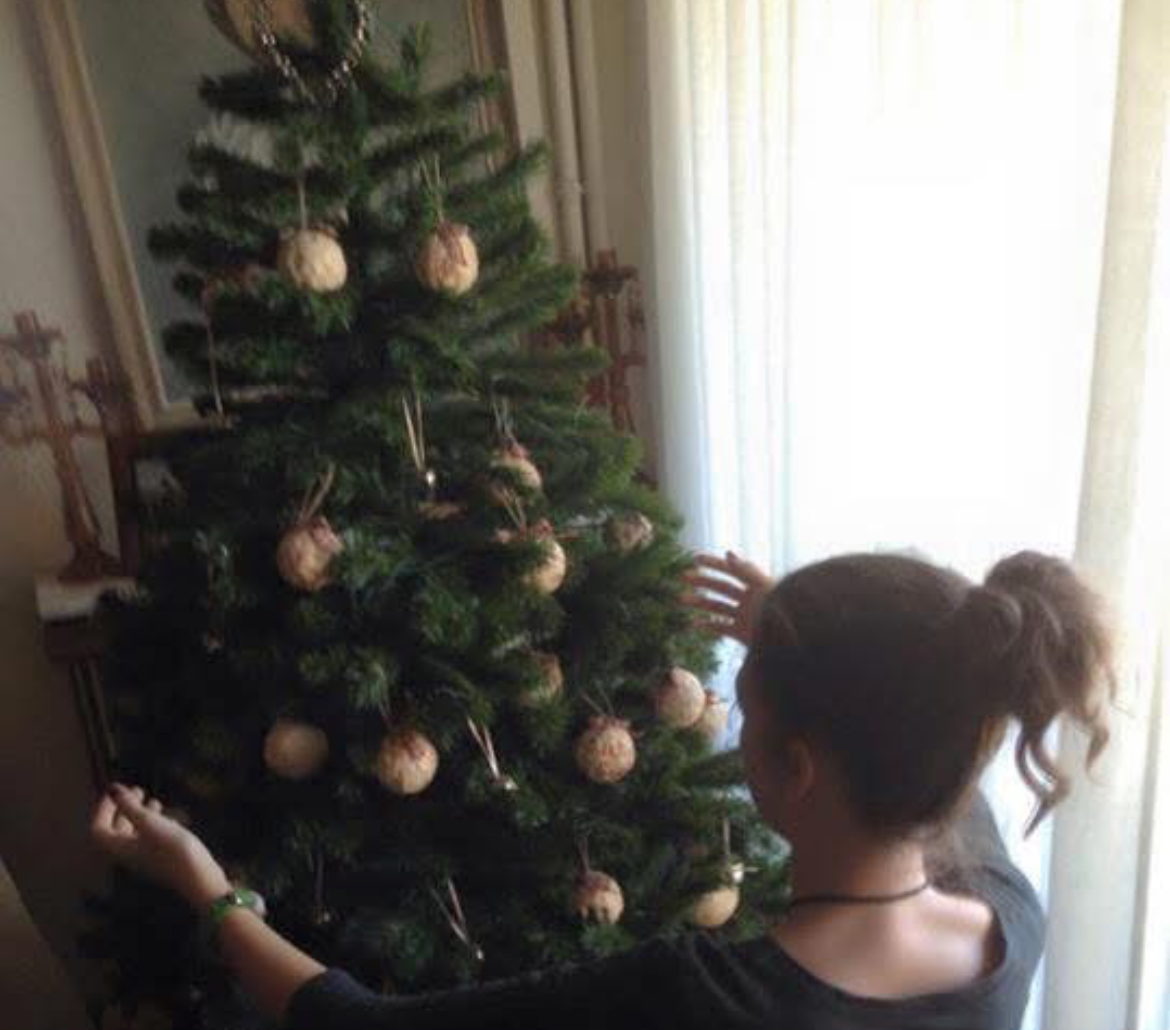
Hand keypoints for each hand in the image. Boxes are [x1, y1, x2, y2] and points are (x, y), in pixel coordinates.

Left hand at [90, 783, 230, 909]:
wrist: (198, 878)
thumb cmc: (171, 849)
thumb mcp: (150, 823)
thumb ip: (130, 806)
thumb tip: (112, 788)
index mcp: (120, 848)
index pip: (99, 829)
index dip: (103, 809)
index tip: (116, 790)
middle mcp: (129, 854)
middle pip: (116, 831)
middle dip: (124, 808)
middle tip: (138, 789)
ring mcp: (146, 858)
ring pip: (136, 833)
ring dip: (141, 815)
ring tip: (153, 799)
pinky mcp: (162, 858)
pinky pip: (151, 838)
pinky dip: (156, 824)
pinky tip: (169, 816)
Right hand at [682, 551, 775, 645]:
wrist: (793, 644)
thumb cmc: (784, 611)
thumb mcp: (766, 588)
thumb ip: (747, 571)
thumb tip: (727, 553)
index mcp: (757, 585)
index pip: (732, 570)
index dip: (714, 563)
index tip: (694, 559)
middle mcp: (750, 599)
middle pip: (722, 587)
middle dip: (703, 581)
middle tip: (683, 577)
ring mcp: (745, 617)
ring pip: (718, 607)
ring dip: (700, 602)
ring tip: (681, 599)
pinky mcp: (743, 634)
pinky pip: (721, 628)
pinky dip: (707, 625)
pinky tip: (693, 623)